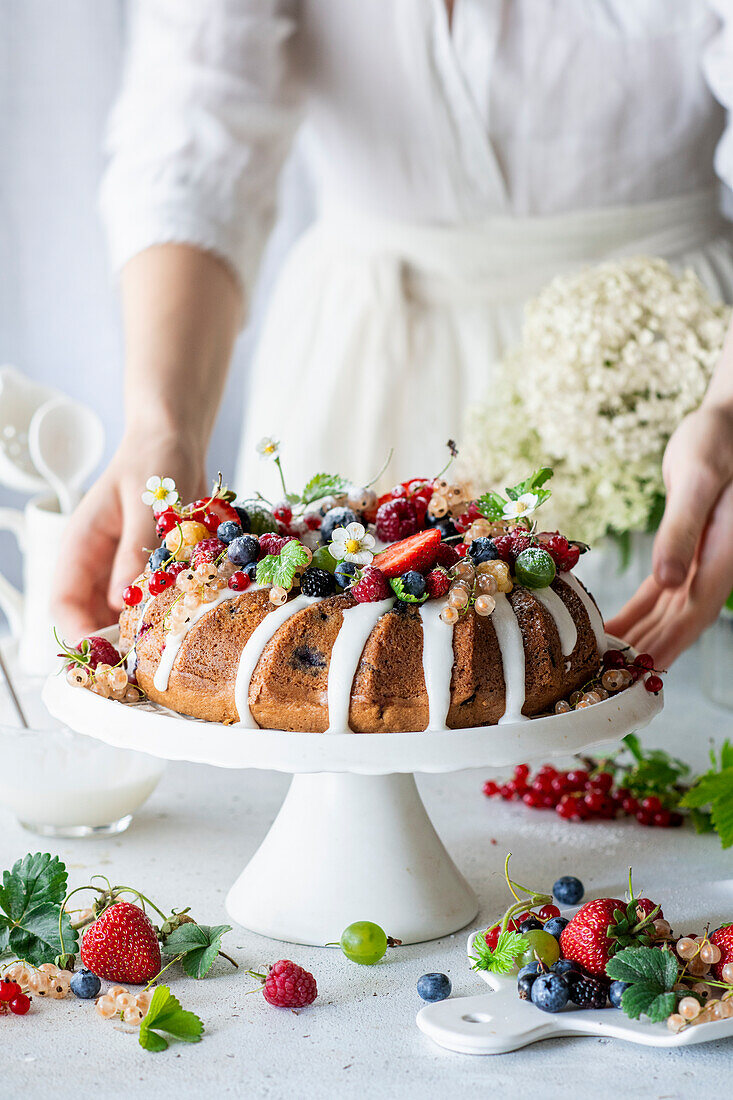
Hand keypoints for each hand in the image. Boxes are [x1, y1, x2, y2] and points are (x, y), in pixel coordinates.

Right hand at [52, 433, 206, 640]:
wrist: (175, 441)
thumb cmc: (154, 460)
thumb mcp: (146, 503)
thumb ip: (135, 549)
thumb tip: (121, 600)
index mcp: (80, 546)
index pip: (64, 603)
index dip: (79, 634)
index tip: (107, 655)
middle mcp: (96, 564)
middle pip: (90, 619)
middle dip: (112, 645)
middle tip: (144, 666)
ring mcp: (121, 569)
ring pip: (121, 617)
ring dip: (139, 636)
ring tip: (166, 653)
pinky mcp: (148, 571)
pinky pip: (150, 603)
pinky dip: (162, 618)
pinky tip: (185, 627)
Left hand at [607, 403, 732, 666]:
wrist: (727, 421)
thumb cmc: (716, 442)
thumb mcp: (696, 480)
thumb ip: (682, 530)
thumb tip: (668, 581)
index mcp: (723, 555)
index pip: (692, 614)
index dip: (666, 646)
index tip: (636, 672)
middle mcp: (714, 567)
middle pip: (679, 622)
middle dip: (646, 652)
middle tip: (607, 680)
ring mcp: (701, 562)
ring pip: (669, 612)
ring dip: (640, 638)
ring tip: (606, 664)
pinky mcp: (685, 551)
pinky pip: (661, 592)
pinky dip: (638, 611)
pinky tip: (613, 626)